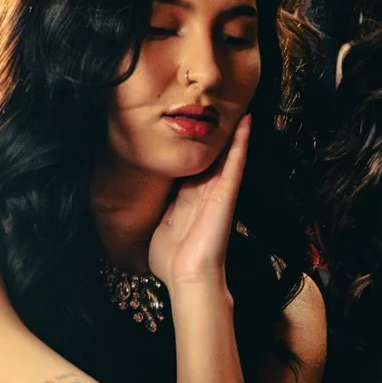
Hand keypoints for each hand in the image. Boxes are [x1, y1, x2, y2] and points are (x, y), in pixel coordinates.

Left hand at [149, 115, 249, 292]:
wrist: (187, 277)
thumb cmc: (171, 262)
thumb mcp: (156, 230)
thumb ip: (155, 216)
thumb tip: (134, 211)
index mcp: (187, 200)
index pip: (192, 166)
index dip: (193, 147)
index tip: (192, 125)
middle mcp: (204, 192)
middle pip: (212, 156)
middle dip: (216, 134)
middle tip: (220, 106)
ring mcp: (218, 192)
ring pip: (227, 154)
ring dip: (234, 131)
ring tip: (240, 105)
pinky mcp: (226, 194)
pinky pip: (235, 163)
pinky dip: (242, 142)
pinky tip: (247, 122)